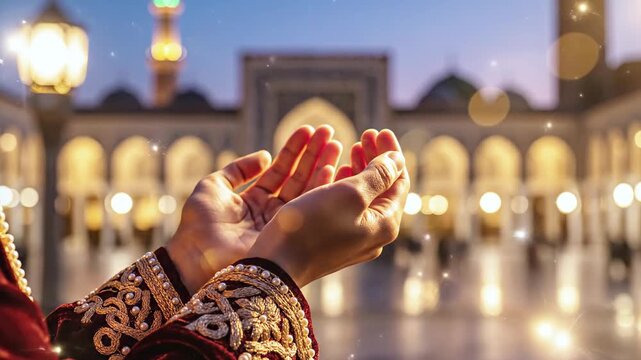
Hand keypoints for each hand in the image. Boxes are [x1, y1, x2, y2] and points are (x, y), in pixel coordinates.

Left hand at [167, 125, 341, 292]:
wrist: (197, 257)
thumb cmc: (199, 224)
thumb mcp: (214, 186)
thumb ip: (238, 169)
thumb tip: (265, 155)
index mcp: (254, 201)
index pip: (279, 171)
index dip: (294, 150)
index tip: (308, 130)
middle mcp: (272, 213)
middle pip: (298, 178)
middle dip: (313, 155)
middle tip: (329, 132)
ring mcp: (283, 225)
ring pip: (308, 191)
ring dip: (322, 166)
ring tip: (336, 144)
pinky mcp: (291, 235)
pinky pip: (310, 209)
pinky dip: (321, 188)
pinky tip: (331, 168)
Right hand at [248, 129, 409, 286]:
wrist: (276, 265)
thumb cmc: (312, 226)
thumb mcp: (350, 193)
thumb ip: (377, 174)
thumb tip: (397, 159)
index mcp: (385, 224)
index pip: (399, 182)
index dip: (391, 153)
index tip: (379, 130)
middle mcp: (373, 235)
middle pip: (383, 189)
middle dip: (376, 159)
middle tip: (365, 134)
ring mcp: (352, 239)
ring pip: (363, 197)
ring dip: (359, 169)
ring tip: (351, 147)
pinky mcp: (332, 239)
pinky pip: (346, 207)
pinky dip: (344, 185)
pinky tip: (335, 171)